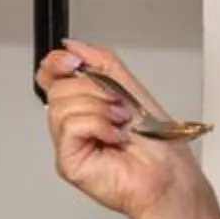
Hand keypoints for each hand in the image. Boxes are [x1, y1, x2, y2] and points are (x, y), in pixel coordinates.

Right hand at [36, 41, 203, 218]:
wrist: (169, 172)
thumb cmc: (157, 142)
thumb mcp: (128, 86)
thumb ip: (99, 61)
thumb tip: (71, 46)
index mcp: (83, 104)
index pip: (50, 77)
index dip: (56, 63)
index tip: (74, 61)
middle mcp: (72, 123)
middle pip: (56, 89)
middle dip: (92, 89)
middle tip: (116, 105)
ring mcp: (68, 144)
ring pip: (61, 106)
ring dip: (99, 108)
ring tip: (119, 122)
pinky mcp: (68, 162)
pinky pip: (70, 126)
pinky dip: (97, 125)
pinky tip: (114, 136)